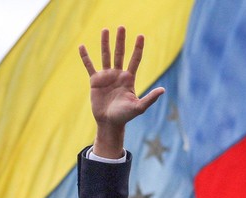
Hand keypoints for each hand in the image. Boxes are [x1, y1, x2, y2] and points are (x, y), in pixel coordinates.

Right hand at [79, 27, 164, 156]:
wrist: (109, 123)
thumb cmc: (125, 116)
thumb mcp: (139, 107)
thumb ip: (150, 98)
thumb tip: (163, 90)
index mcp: (129, 78)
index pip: (135, 59)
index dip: (138, 48)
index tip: (141, 35)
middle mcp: (118, 74)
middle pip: (120, 53)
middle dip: (121, 40)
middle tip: (121, 27)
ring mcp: (106, 76)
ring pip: (106, 56)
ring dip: (105, 43)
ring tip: (105, 30)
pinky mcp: (95, 81)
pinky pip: (89, 66)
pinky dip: (85, 57)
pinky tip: (82, 46)